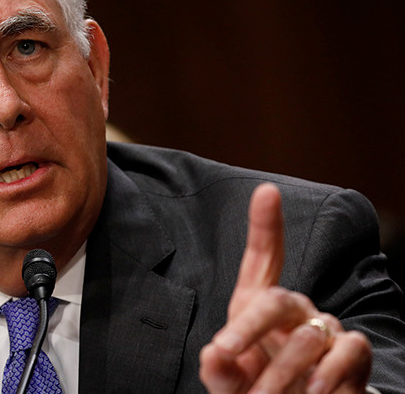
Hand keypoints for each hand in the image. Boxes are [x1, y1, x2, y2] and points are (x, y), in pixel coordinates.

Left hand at [199, 183, 372, 392]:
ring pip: (307, 338)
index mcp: (257, 307)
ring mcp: (325, 329)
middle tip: (225, 354)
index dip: (265, 226)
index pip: (263, 259)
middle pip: (276, 300)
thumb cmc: (254, 392)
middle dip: (247, 329)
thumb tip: (213, 355)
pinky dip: (326, 377)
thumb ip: (218, 369)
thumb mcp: (228, 383)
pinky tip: (313, 393)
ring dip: (282, 375)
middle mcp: (294, 310)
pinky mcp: (352, 352)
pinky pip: (346, 352)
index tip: (266, 192)